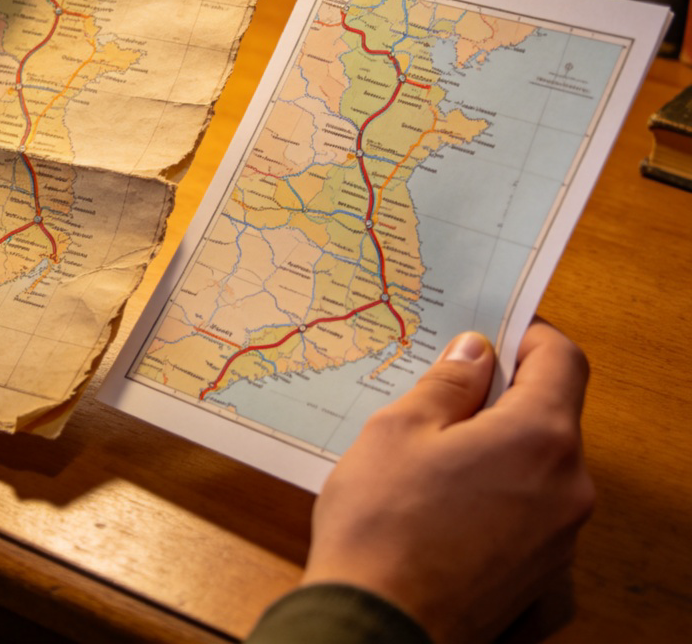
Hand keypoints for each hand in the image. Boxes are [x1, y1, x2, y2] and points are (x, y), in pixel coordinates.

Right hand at [302, 320, 593, 643]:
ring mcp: (560, 540)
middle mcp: (568, 489)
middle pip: (553, 414)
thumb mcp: (400, 429)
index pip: (563, 360)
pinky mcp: (542, 578)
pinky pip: (531, 512)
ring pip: (540, 465)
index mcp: (539, 439)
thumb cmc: (382, 523)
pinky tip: (444, 501)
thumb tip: (477, 352)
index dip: (529, 335)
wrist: (377, 631)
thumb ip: (448, 383)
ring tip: (432, 450)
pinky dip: (499, 492)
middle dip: (504, 393)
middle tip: (444, 389)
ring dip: (498, 444)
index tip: (494, 332)